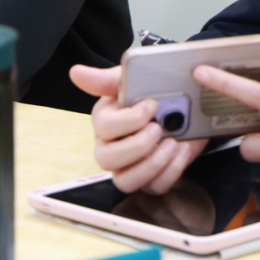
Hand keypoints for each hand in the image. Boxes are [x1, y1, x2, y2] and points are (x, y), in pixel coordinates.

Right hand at [69, 64, 208, 193]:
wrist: (184, 107)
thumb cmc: (151, 93)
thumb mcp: (132, 80)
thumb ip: (105, 79)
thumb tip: (75, 72)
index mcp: (104, 120)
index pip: (104, 127)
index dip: (129, 120)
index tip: (152, 105)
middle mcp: (110, 147)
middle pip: (107, 159)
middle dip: (136, 146)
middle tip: (158, 129)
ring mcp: (128, 167)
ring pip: (125, 181)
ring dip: (152, 165)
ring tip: (172, 144)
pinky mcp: (150, 180)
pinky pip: (154, 187)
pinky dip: (171, 171)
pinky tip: (182, 150)